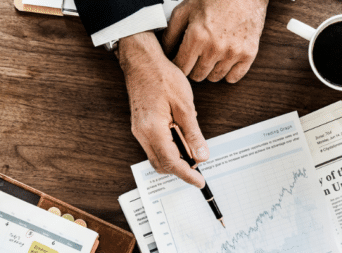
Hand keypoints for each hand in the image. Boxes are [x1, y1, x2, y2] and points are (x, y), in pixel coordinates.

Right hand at [118, 31, 209, 187]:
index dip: (186, 175)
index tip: (199, 182)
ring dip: (175, 158)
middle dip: (181, 169)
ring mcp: (139, 130)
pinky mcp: (141, 126)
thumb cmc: (162, 77)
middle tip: (199, 164)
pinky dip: (170, 148)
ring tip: (192, 148)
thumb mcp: (185, 106)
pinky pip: (155, 146)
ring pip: (157, 156)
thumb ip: (193, 134)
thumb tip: (201, 155)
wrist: (142, 61)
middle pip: (161, 164)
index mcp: (152, 129)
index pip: (171, 162)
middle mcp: (142, 134)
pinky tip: (182, 136)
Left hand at [162, 0, 268, 82]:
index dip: (178, 64)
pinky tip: (225, 61)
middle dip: (193, 68)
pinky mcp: (248, 54)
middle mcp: (214, 48)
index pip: (181, 67)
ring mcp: (233, 52)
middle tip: (195, 56)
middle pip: (197, 76)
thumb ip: (171, 32)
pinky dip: (228, 73)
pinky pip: (234, 77)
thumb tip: (164, 51)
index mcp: (196, 36)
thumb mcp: (186, 10)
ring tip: (210, 56)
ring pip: (214, 77)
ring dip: (210, 70)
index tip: (180, 59)